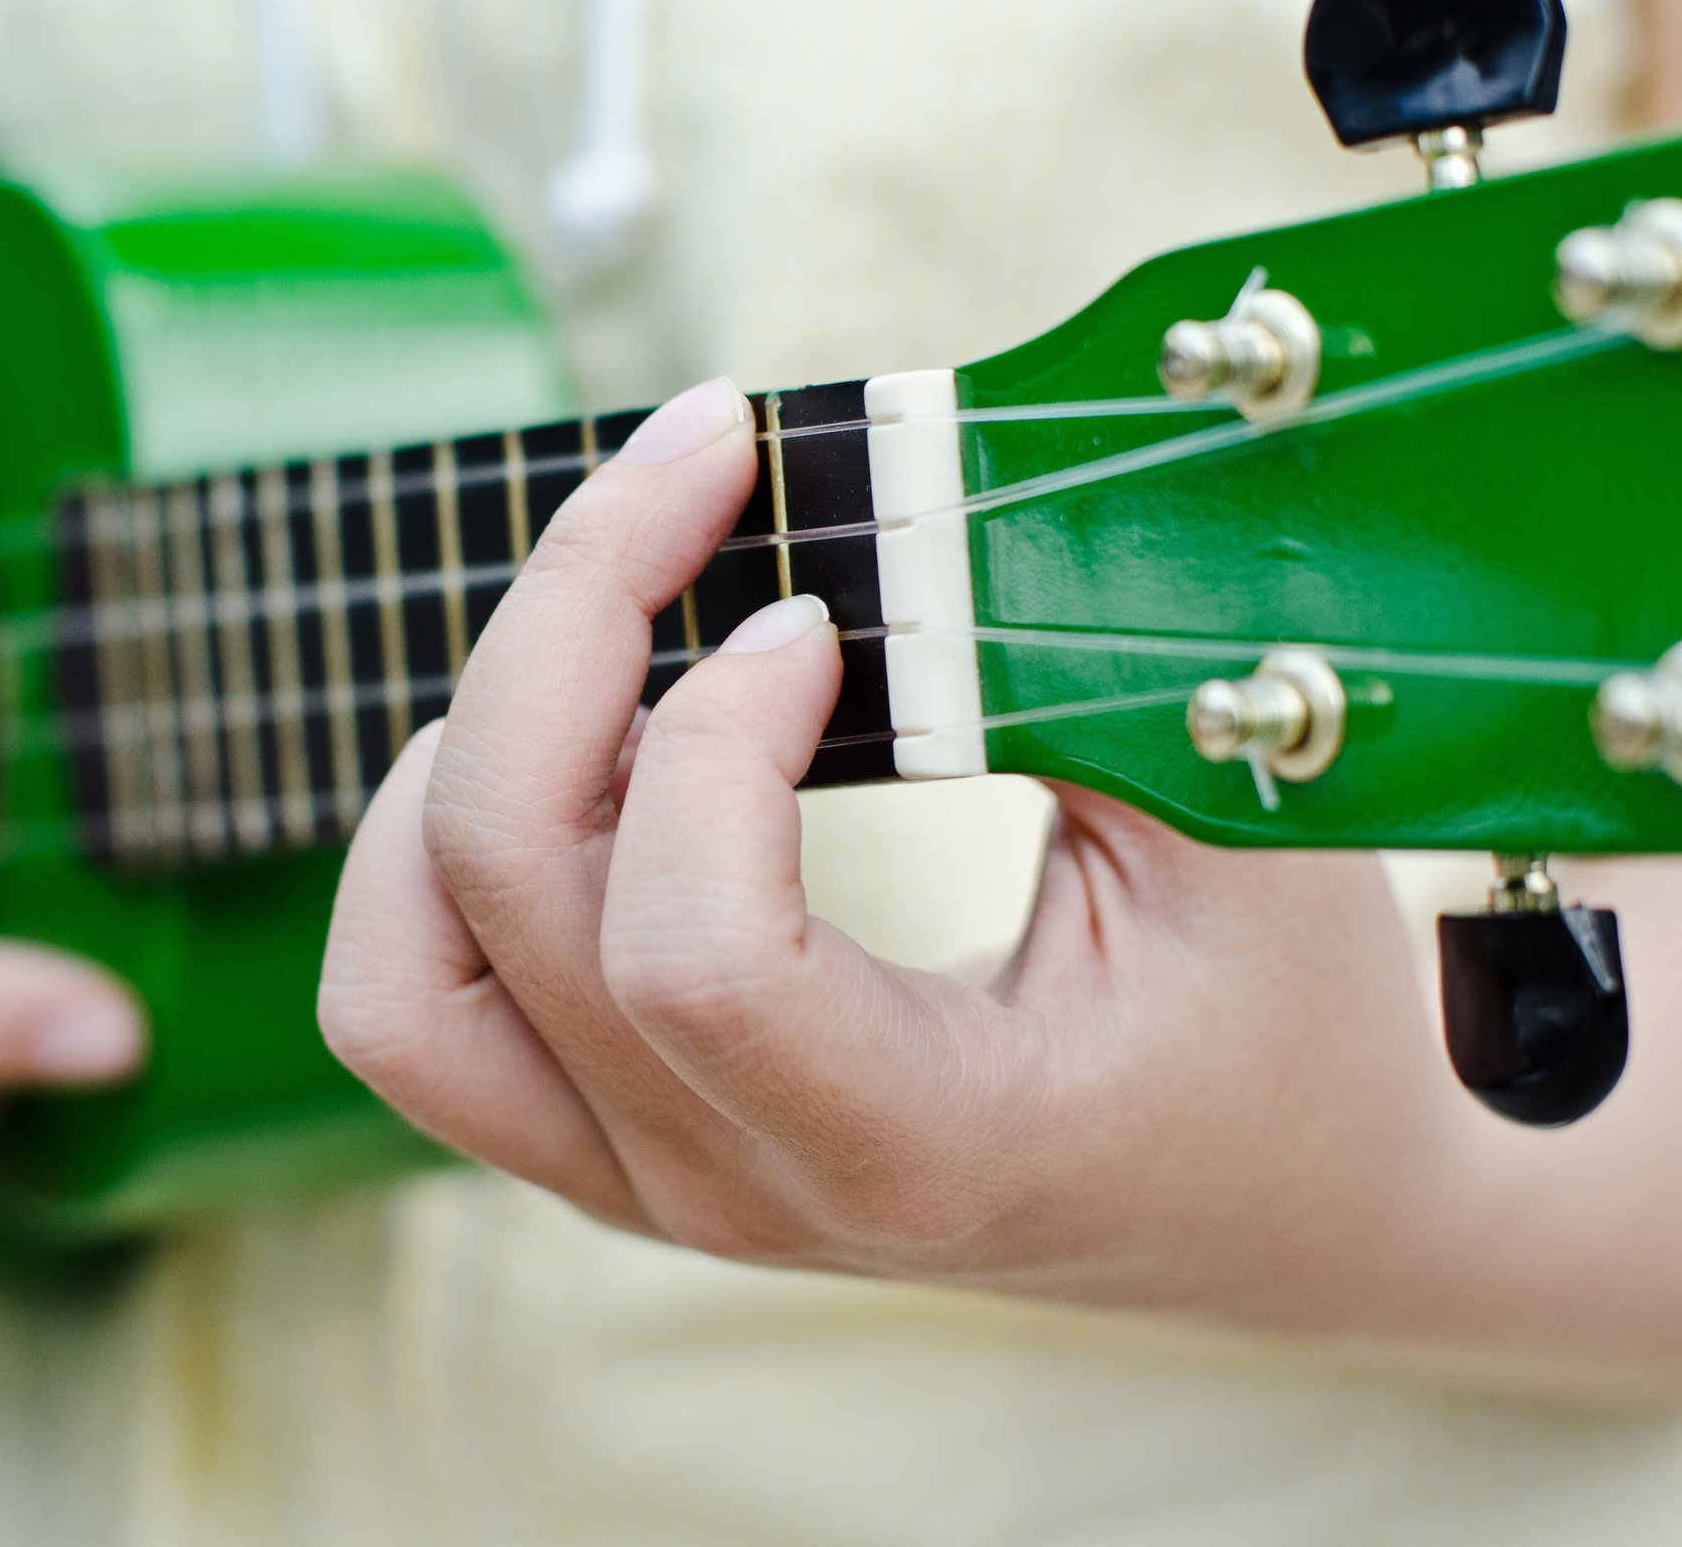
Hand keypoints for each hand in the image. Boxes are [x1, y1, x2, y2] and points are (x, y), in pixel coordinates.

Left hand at [320, 380, 1504, 1340]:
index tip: (823, 613)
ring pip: (400, 975)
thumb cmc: (1281, 1032)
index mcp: (915, 1146)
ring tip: (605, 615)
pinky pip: (417, 1001)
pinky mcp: (603, 1142)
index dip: (713, 734)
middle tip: (692, 464)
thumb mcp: (1248, 844)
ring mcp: (645, 1183)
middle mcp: (736, 1190)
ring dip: (463, 748)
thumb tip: (921, 476)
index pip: (694, 956)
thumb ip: (1087, 670)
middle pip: (501, 891)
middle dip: (562, 626)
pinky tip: (560, 732)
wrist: (1276, 1217)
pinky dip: (433, 845)